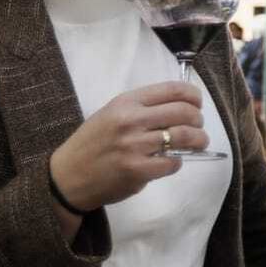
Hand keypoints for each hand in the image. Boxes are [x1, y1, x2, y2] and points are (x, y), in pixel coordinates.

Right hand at [48, 81, 207, 213]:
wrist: (66, 176)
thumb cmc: (92, 144)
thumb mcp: (111, 114)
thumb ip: (141, 108)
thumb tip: (180, 107)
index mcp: (126, 102)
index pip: (173, 90)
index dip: (193, 96)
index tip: (198, 103)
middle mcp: (131, 120)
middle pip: (184, 112)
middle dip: (198, 119)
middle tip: (199, 126)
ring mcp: (134, 146)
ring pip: (183, 137)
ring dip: (198, 140)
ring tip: (199, 143)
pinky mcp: (137, 170)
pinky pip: (172, 162)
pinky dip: (178, 162)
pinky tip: (172, 162)